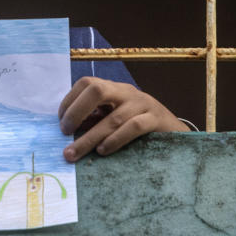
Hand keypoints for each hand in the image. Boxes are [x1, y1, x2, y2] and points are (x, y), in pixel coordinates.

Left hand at [58, 77, 188, 160]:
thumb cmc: (137, 125)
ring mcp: (142, 104)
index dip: (69, 100)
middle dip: (76, 111)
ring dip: (90, 137)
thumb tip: (67, 131)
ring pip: (113, 117)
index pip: (86, 83)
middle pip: (97, 89)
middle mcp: (126, 92)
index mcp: (113, 89)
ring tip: (75, 153)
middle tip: (65, 132)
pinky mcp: (156, 120)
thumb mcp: (114, 117)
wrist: (174, 131)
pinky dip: (115, 140)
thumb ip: (95, 120)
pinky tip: (103, 151)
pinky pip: (134, 127)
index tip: (61, 122)